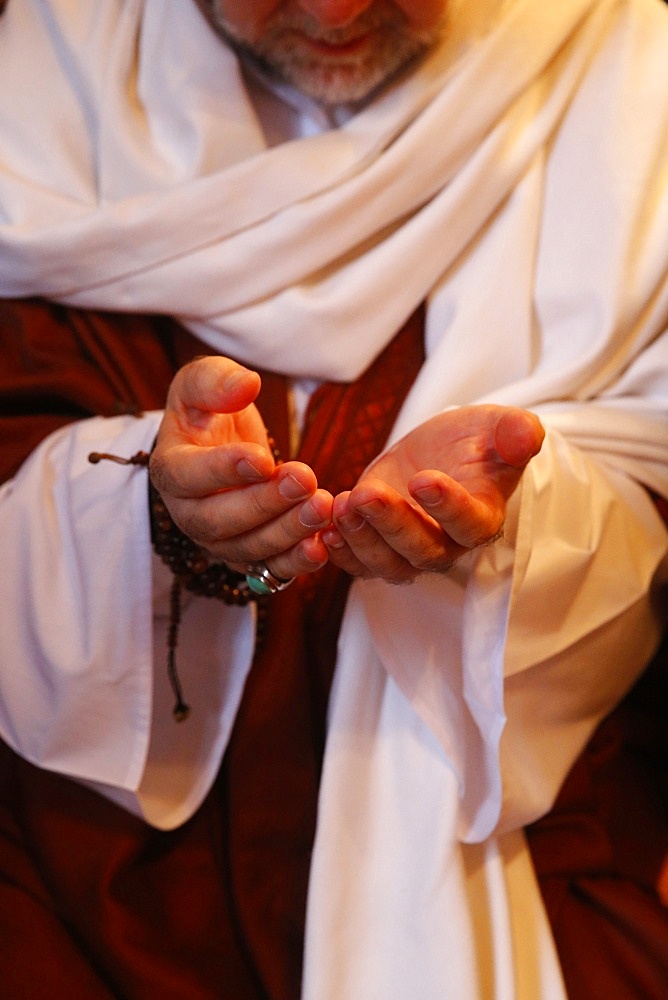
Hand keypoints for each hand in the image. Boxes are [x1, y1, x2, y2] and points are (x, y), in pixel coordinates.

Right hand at [150, 356, 332, 577]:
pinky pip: (270, 569)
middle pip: (218, 521)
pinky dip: (296, 563)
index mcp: (170, 468)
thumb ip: (216, 380)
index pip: (187, 476)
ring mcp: (219, 540)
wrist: (221, 444)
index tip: (261, 458)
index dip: (222, 470)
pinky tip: (322, 545)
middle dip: (263, 503)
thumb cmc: (209, 410)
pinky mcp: (249, 555)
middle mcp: (188, 513)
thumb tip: (246, 385)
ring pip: (247, 548)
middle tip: (304, 480)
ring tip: (322, 506)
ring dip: (287, 532)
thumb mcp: (203, 381)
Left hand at [322, 405, 544, 582]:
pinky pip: (359, 565)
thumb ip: (515, 433)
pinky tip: (324, 528)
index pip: (470, 524)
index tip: (423, 479)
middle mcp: (448, 543)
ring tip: (342, 504)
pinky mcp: (378, 547)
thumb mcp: (496, 426)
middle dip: (392, 525)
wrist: (441, 452)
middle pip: (423, 551)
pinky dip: (341, 553)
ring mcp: (410, 550)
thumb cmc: (474, 441)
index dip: (448, 507)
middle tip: (366, 495)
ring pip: (388, 564)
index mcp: (483, 516)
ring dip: (362, 539)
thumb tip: (527, 435)